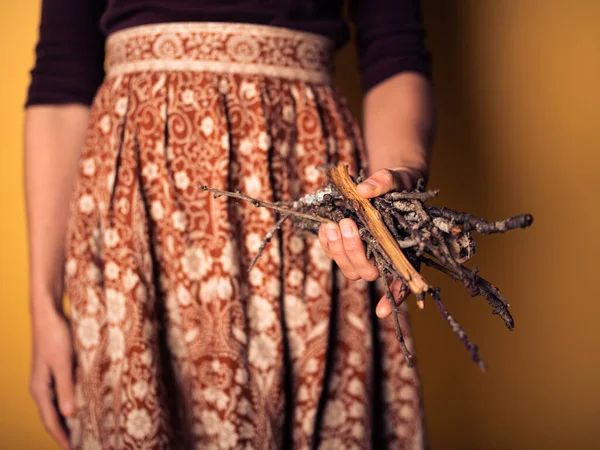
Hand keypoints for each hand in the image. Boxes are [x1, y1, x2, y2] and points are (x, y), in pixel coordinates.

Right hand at [30, 302, 74, 449]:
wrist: (49, 315)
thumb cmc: (55, 337)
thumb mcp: (63, 363)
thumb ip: (66, 388)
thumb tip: (69, 415)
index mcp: (40, 389)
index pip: (50, 420)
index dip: (61, 437)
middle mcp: (42, 387)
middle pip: (54, 416)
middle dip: (66, 431)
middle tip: (83, 444)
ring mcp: (49, 379)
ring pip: (59, 405)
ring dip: (70, 418)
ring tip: (85, 430)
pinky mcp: (57, 370)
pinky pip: (64, 393)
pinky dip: (73, 403)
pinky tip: (85, 405)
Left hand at [318, 167, 424, 319]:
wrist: (386, 182)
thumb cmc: (399, 184)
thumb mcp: (397, 178)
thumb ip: (385, 182)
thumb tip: (364, 191)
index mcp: (404, 249)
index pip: (402, 280)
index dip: (394, 297)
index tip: (382, 311)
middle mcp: (383, 257)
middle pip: (367, 272)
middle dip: (354, 252)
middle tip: (347, 223)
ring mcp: (364, 253)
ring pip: (349, 268)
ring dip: (337, 251)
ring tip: (332, 225)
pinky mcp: (346, 245)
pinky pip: (334, 253)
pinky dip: (327, 243)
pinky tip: (325, 227)